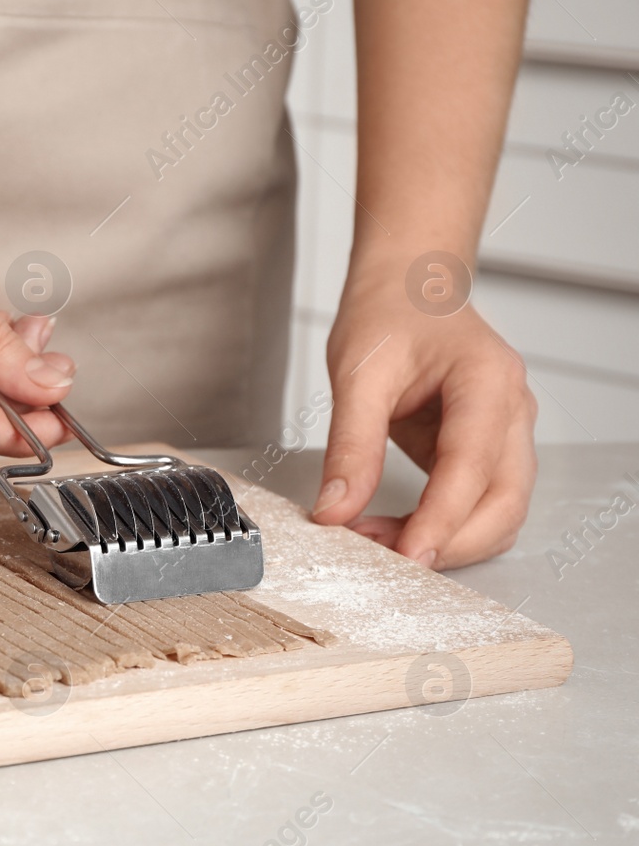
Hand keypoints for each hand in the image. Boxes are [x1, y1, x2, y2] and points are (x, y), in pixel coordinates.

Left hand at [312, 256, 536, 569]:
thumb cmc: (391, 313)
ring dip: (445, 540)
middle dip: (449, 542)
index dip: (442, 519)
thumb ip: (350, 445)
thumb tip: (335, 510)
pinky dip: (441, 526)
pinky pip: (477, 503)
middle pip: (504, 503)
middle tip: (384, 558)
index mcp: (488, 382)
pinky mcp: (485, 450)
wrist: (407, 287)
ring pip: (500, 512)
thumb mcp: (357, 374)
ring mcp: (506, 433)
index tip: (407, 555)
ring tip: (377, 542)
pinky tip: (392, 529)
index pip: (474, 467)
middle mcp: (511, 411)